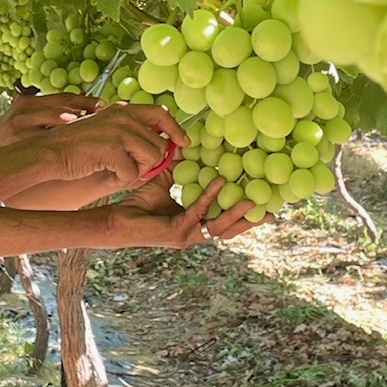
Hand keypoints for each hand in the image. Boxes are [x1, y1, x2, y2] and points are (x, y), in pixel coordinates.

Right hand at [0, 92, 104, 156]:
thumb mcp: (23, 122)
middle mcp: (25, 110)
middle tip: (109, 117)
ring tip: (97, 130)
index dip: (87, 100)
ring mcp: (22, 126)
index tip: (107, 105)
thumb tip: (82, 114)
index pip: (64, 97)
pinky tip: (80, 147)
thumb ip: (47, 116)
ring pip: (58, 123)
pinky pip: (49, 142)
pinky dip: (65, 144)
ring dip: (79, 125)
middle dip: (88, 111)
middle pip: (64, 106)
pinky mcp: (19, 143)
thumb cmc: (7, 141)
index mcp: (28, 102)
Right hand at [39, 104, 189, 187]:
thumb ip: (132, 137)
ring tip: (118, 172)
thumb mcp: (106, 133)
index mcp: (122, 110)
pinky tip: (107, 175)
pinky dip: (122, 179)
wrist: (48, 153)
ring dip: (138, 172)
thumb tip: (164, 150)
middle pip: (159, 145)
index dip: (175, 130)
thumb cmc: (76, 148)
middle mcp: (123, 116)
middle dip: (151, 164)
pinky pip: (132, 172)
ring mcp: (118, 131)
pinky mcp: (112, 149)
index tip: (183, 143)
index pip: (160, 114)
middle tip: (133, 171)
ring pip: (152, 158)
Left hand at [107, 175, 259, 249]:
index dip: (245, 217)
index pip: (225, 222)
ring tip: (252, 198)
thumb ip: (180, 170)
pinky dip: (210, 197)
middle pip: (230, 230)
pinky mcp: (176, 232)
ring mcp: (186, 235)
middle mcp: (194, 234)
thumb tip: (189, 150)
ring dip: (236, 213)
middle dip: (251, 222)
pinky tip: (219, 182)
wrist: (114, 220)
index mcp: (195, 225)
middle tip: (272, 212)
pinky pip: (198, 211)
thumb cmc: (137, 205)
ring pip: (218, 226)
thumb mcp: (164, 183)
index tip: (266, 208)